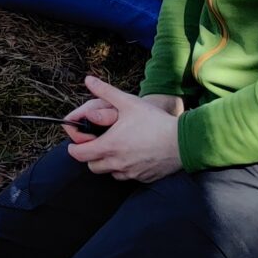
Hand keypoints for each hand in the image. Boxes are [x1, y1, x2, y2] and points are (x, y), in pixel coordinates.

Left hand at [64, 76, 183, 182]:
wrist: (184, 141)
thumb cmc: (155, 121)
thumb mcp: (128, 102)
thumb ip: (105, 91)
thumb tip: (88, 79)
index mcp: (109, 146)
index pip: (79, 154)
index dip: (74, 148)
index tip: (76, 142)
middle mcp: (118, 163)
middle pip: (92, 166)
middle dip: (90, 156)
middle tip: (96, 144)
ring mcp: (132, 173)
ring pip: (110, 173)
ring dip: (107, 164)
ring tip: (113, 150)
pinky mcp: (144, 178)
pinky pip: (128, 177)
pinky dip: (124, 169)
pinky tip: (130, 157)